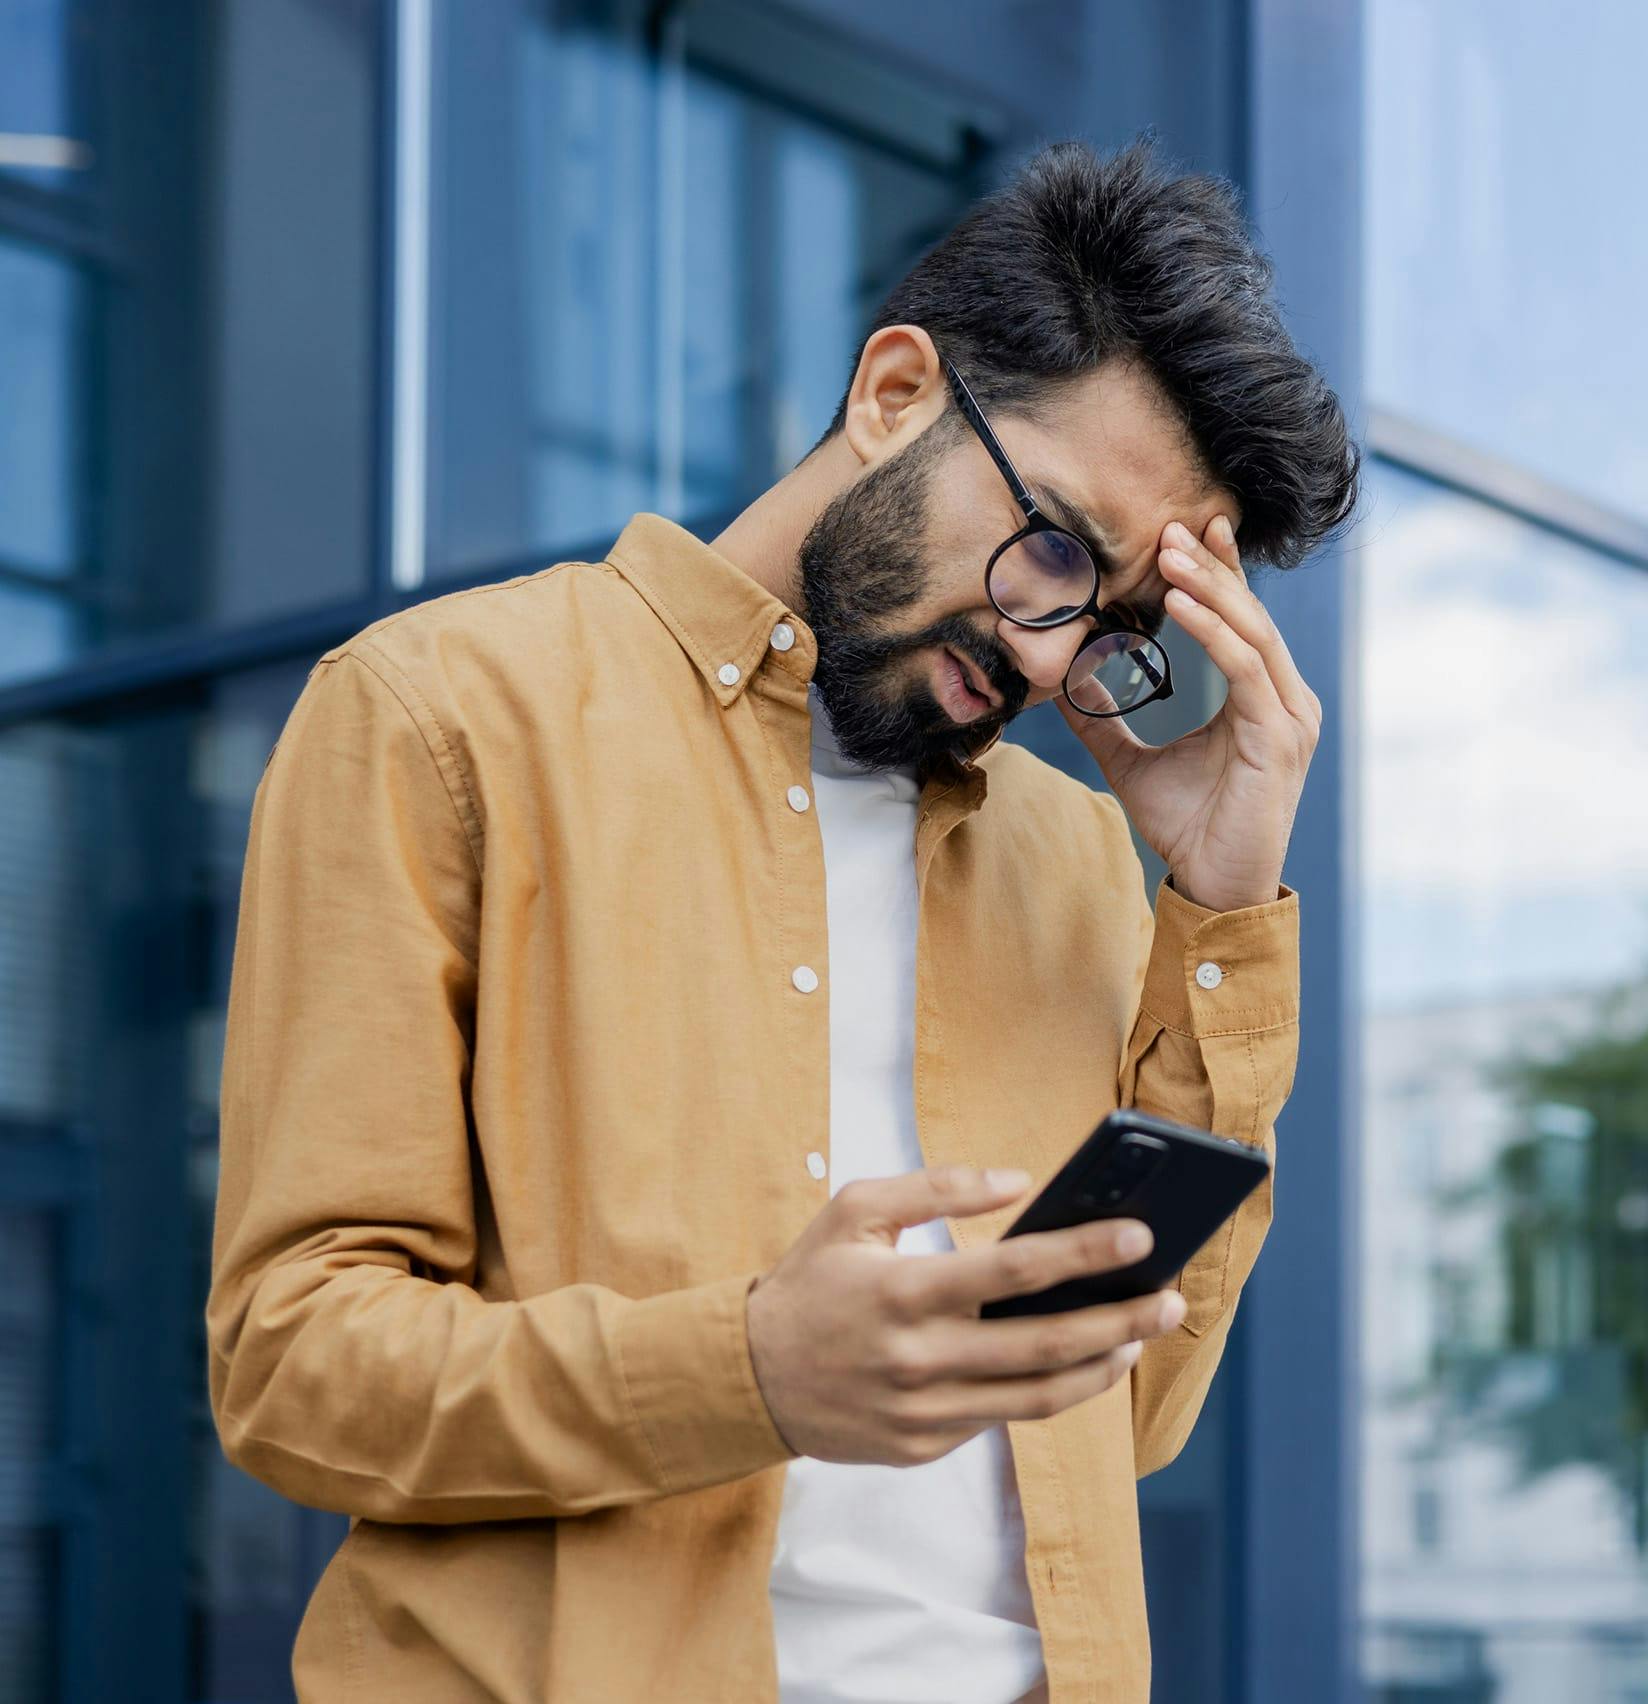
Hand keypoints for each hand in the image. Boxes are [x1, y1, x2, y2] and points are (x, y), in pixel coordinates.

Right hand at [745, 1164, 1186, 1466]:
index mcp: (903, 1292)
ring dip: (1098, 1368)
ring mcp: (923, 1412)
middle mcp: (919, 1358)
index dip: (1084, 1254)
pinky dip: (1043, 1392)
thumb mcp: (856, 1210)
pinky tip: (1072, 1364)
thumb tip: (1015, 1182)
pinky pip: (997, 1419)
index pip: (1014, 1272)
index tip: (1140, 1238)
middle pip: (1045, 1346)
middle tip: (1169, 1299)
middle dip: (1120, 1322)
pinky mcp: (923, 1447)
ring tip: (1136, 1338)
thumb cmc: (810, 1282)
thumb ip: (936, 1189)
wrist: (750, 1376)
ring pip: (1037, 1398)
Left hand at [1055, 513, 1320, 912]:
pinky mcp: (1280, 736)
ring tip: (1171, 554)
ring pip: (1251, 632)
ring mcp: (1289, 716)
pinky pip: (1246, 669)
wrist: (1214, 886)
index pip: (1241, 621)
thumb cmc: (1187, 827)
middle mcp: (1285, 699)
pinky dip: (1214, 632)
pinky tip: (1182, 606)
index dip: (1221, 573)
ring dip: (1210, 588)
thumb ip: (1103, 720)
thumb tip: (1059, 685)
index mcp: (1260, 699)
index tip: (1191, 529)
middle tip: (1170, 525)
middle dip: (1210, 568)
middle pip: (1249, 615)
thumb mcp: (1131, 763)